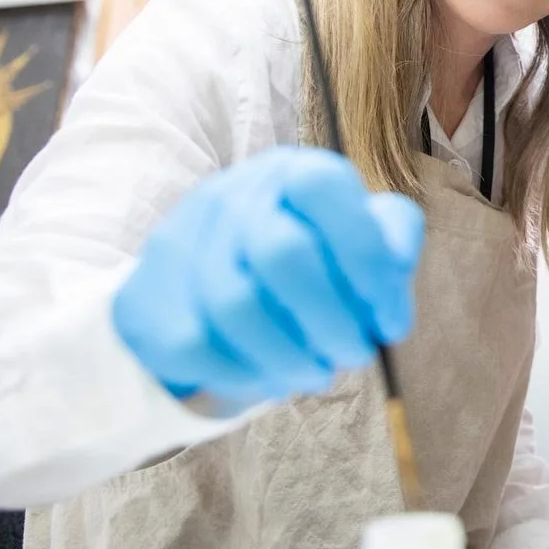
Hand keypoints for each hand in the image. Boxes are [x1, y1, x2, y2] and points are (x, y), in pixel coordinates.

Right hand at [112, 147, 423, 404]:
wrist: (197, 291)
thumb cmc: (301, 263)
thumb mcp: (352, 239)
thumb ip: (389, 246)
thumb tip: (391, 295)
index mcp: (288, 172)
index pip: (323, 186)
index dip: (366, 255)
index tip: (393, 318)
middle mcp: (232, 197)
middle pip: (282, 254)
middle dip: (333, 320)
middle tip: (356, 354)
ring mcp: (185, 246)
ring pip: (238, 307)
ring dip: (293, 356)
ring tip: (319, 373)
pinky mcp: (156, 303)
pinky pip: (203, 347)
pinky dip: (250, 374)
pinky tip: (274, 376)